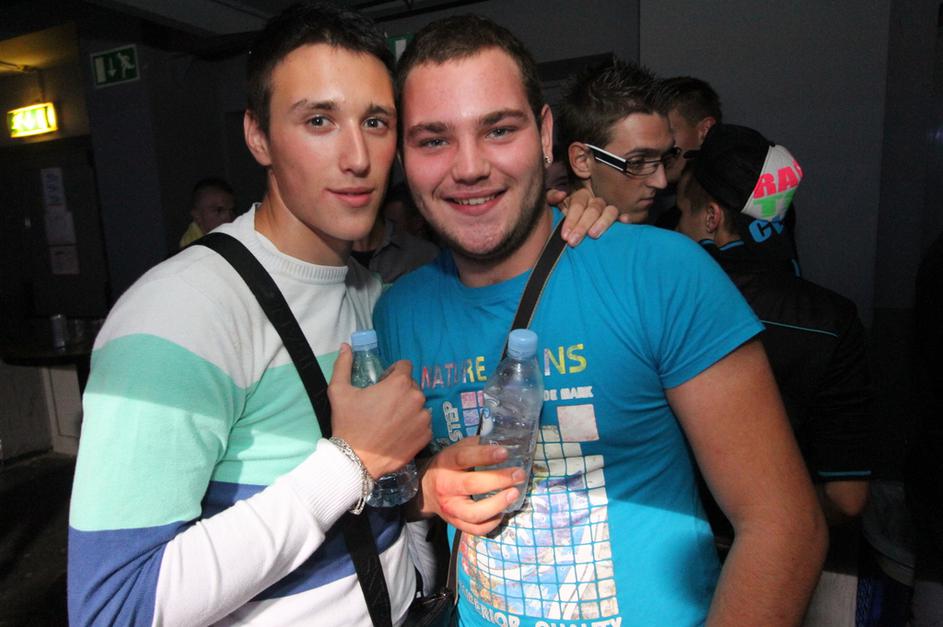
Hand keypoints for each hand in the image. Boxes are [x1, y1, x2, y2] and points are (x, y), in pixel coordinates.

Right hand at [328, 343, 430, 478]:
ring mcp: (423, 418)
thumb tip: (345, 346)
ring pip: (419, 405)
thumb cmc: (348, 424)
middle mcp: (416, 398)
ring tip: (391, 420)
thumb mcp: (339, 391)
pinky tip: (398, 433)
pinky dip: (414, 426)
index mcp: (399, 384)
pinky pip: (423, 424)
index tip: (383, 383)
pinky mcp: (426, 436)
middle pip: (412, 386)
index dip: (393, 372)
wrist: (356, 460)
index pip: (405, 366)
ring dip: (408, 408)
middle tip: (384, 405)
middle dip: (400, 391)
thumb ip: (343, 365)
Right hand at [416, 437, 523, 535]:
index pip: (464, 458)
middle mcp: (446, 486)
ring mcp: (450, 508)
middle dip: (499, 479)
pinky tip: (502, 512)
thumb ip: (475, 445)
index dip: (485, 455)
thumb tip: (504, 440)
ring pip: (474, 513)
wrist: (425, 491)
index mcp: (446, 463)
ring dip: (498, 504)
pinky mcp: (455, 523)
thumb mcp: (455, 450)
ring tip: (514, 493)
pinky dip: (492, 523)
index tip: (505, 453)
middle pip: (472, 485)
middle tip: (519, 474)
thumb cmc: (447, 466)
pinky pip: (476, 529)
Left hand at [547, 187, 622, 245]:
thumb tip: (561, 194)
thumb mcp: (552, 207)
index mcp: (580, 197)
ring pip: (609, 211)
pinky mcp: (618, 221)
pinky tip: (624, 221)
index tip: (565, 236)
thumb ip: (551, 197)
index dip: (571, 219)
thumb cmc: (563, 221)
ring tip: (593, 235)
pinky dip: (626, 218)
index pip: (577, 204)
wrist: (572, 234)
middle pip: (593, 209)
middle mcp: (595, 202)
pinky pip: (625, 216)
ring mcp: (607, 211)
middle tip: (573, 241)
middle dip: (582, 226)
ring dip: (602, 222)